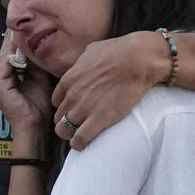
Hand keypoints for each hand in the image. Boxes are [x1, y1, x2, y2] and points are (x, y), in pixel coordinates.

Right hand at [0, 31, 54, 154]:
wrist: (37, 129)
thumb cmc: (43, 108)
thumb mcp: (42, 79)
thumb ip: (38, 63)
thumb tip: (41, 44)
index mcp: (10, 75)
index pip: (13, 52)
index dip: (20, 37)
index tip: (29, 21)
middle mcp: (0, 77)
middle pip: (7, 50)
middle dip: (15, 34)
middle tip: (25, 16)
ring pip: (5, 54)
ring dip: (14, 40)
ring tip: (22, 24)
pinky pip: (5, 63)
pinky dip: (12, 51)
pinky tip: (20, 40)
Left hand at [49, 30, 163, 149]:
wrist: (138, 60)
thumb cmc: (119, 51)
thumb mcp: (92, 50)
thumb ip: (83, 61)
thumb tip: (84, 62)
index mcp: (68, 80)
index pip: (56, 102)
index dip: (65, 107)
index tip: (74, 110)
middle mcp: (72, 96)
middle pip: (59, 117)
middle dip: (67, 122)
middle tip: (79, 124)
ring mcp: (84, 109)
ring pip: (64, 130)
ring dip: (71, 134)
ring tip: (80, 136)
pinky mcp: (99, 120)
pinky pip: (79, 139)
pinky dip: (79, 144)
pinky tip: (82, 144)